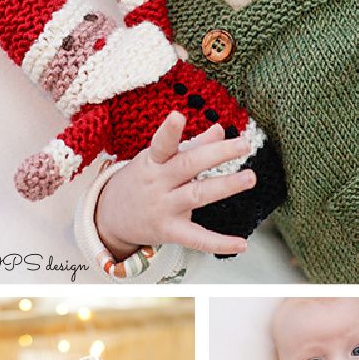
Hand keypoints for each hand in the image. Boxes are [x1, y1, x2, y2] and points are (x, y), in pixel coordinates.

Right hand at [96, 112, 255, 259]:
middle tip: (244, 145)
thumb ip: (192, 146)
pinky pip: (196, 238)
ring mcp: (163, 208)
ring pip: (197, 195)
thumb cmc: (140, 181)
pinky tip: (241, 244)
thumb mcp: (157, 160)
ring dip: (226, 186)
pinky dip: (220, 243)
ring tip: (249, 177)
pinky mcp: (169, 232)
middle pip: (188, 166)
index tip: (177, 116)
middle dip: (217, 154)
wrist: (109, 218)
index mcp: (153, 161)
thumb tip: (220, 130)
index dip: (168, 131)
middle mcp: (157, 183)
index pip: (161, 144)